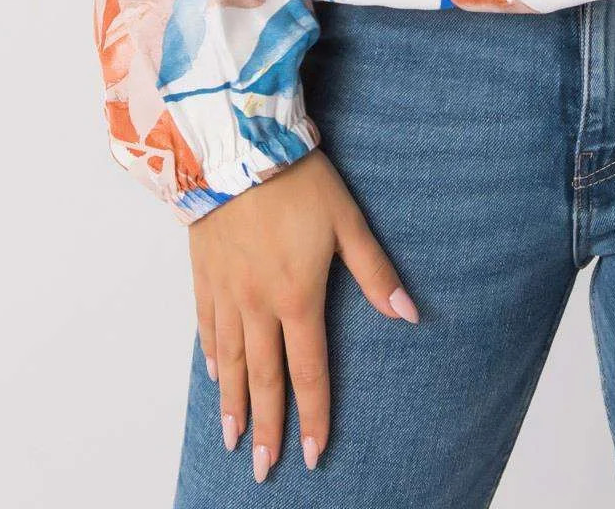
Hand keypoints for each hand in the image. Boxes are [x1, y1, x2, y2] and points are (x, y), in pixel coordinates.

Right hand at [187, 149, 418, 483]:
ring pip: (229, 361)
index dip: (313, 415)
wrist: (236, 146)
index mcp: (297, 295)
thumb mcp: (347, 220)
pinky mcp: (204, 273)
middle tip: (264, 469)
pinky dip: (211, 356)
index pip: (308, 370)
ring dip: (232, 404)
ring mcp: (227, 291)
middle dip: (266, 427)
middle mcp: (258, 303)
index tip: (314, 454)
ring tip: (232, 440)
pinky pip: (206, 326)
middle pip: (263, 378)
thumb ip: (375, 272)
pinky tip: (215, 375)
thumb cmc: (298, 179)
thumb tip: (409, 314)